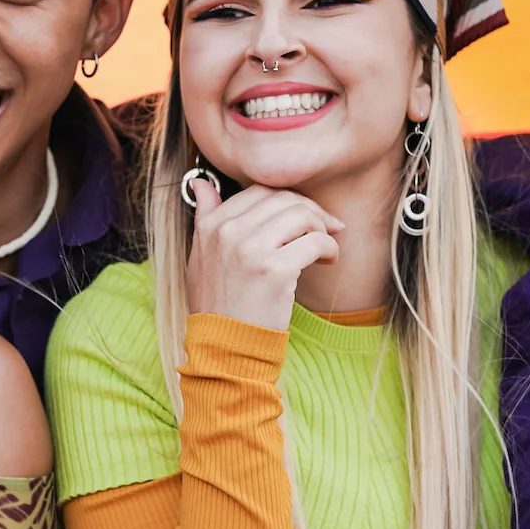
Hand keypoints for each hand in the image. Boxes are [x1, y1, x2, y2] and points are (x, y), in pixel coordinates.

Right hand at [184, 181, 343, 329]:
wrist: (224, 347)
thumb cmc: (217, 305)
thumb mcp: (200, 257)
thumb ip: (204, 216)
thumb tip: (200, 181)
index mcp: (210, 226)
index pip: (258, 191)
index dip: (287, 201)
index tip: (302, 218)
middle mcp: (227, 232)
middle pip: (283, 198)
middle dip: (310, 211)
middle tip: (324, 229)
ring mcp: (250, 249)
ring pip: (302, 214)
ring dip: (321, 229)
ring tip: (323, 249)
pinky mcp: (275, 270)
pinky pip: (316, 242)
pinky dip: (329, 249)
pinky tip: (327, 261)